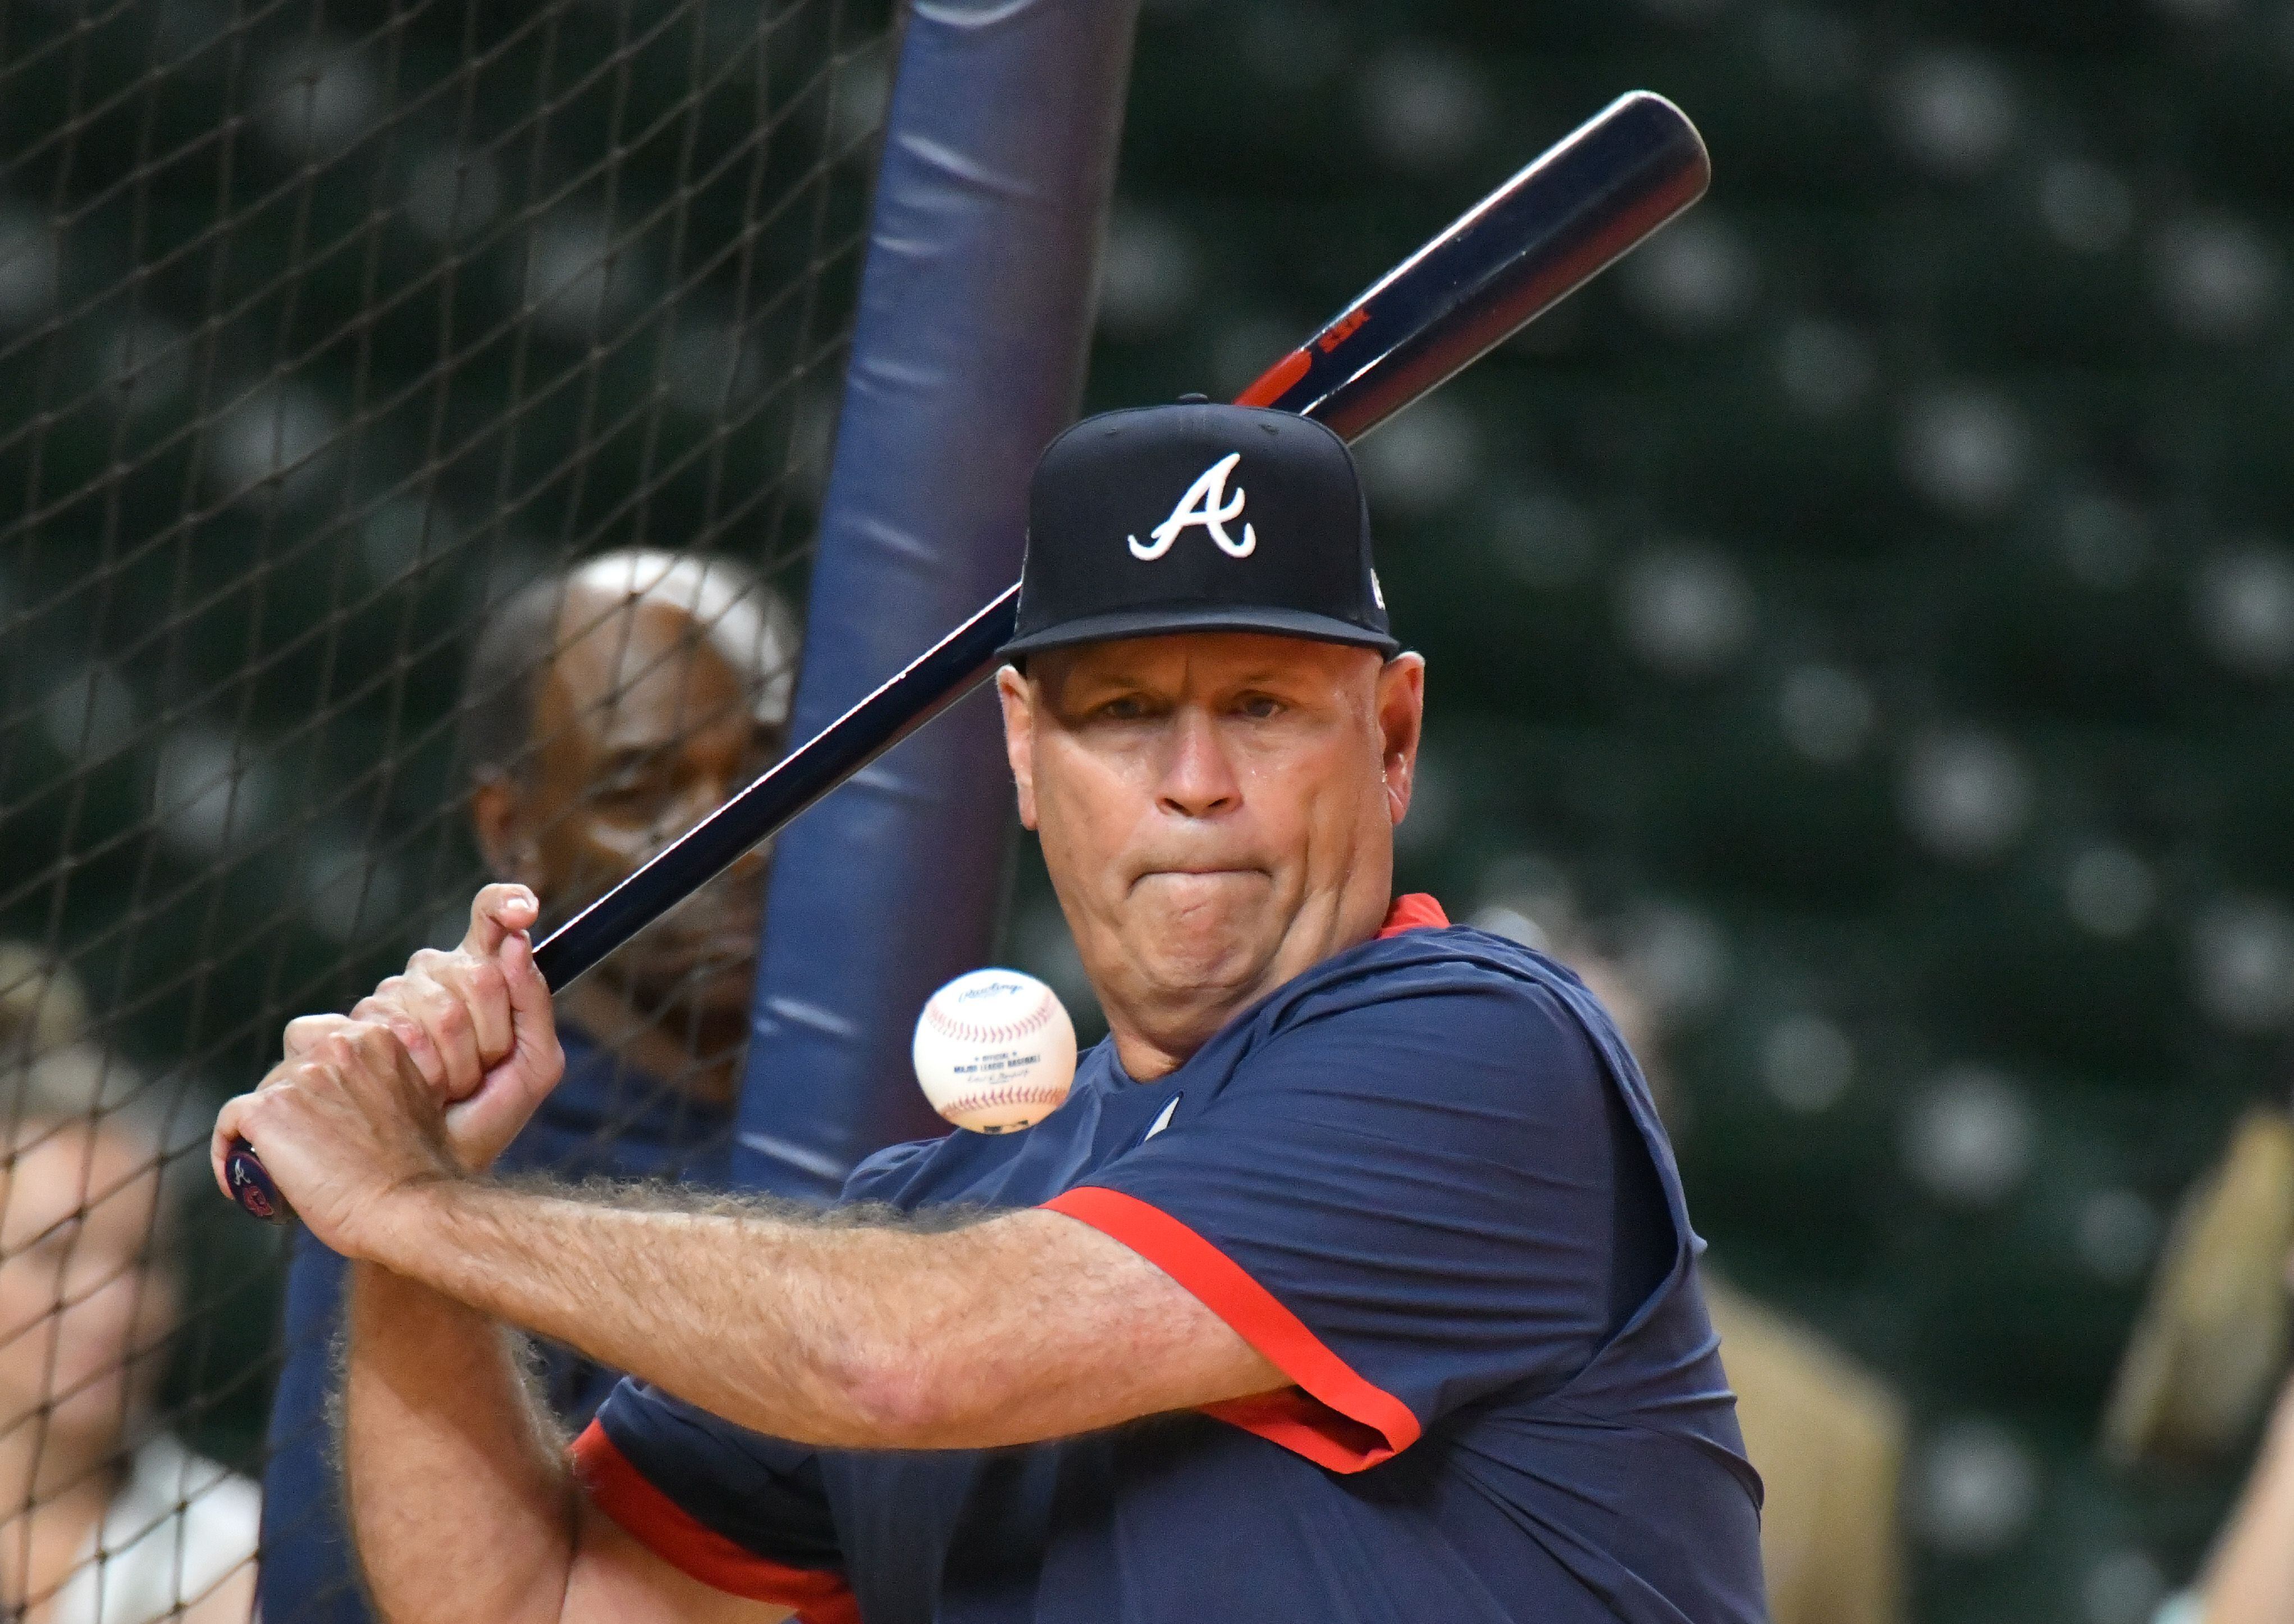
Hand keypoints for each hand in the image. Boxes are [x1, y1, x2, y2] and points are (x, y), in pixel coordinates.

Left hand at [210, 1020, 456, 1257]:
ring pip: (262, 1095)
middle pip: (287, 1065)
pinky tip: (239, 1183)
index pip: (319, 1037)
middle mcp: (336, 1046)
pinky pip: (230, 1123)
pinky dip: (228, 1151)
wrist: (409, 1205)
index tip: (316, 1107)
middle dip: (291, 1100)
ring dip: (267, 1128)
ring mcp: (300, 1075)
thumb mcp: (422, 1102)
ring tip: (278, 1170)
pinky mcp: (267, 1108)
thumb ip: (389, 1084)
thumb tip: (368, 1100)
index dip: (312, 1071)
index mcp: (375, 1038)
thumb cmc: (423, 1170)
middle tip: (302, 1141)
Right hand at [319, 883, 564, 1174]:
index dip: (500, 906)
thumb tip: (515, 941)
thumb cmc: (475, 1130)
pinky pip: (324, 1037)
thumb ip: (531, 1002)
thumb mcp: (528, 1069)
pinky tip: (378, 1109)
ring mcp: (339, 1032)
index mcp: (447, 991)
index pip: (482, 924)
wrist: (424, 1194)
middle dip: (477, 1032)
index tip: (527, 910)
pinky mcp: (294, 1064)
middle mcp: (394, 998)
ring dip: (431, 1062)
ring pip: (390, 1003)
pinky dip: (364, 1076)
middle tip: (470, 1083)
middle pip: (444, 971)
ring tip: (433, 1101)